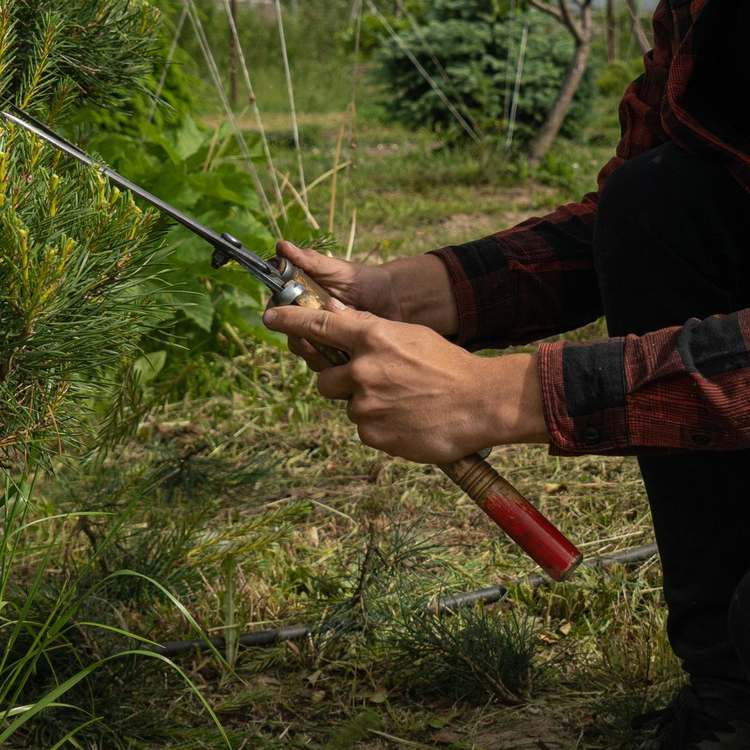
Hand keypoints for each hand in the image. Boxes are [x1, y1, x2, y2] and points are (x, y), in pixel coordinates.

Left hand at [261, 298, 546, 463]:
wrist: (480, 404)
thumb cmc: (449, 366)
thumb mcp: (410, 335)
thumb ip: (370, 330)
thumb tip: (336, 314)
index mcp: (373, 338)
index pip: (319, 325)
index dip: (290, 321)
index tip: (269, 318)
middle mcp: (363, 370)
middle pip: (325, 379)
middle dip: (341, 383)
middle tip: (373, 384)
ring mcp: (366, 404)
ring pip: (348, 406)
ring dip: (367, 406)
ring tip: (403, 403)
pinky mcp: (373, 434)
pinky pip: (365, 430)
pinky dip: (381, 427)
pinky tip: (407, 420)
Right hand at [273, 243, 456, 368]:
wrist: (397, 302)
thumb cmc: (367, 281)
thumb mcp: (339, 270)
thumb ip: (311, 262)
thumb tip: (282, 246)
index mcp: (304, 301)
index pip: (279, 310)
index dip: (279, 314)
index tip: (284, 314)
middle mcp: (310, 322)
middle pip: (291, 336)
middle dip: (299, 337)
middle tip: (311, 337)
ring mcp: (324, 342)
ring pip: (307, 355)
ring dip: (316, 353)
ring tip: (333, 345)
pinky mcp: (340, 358)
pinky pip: (327, 369)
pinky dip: (333, 365)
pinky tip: (347, 356)